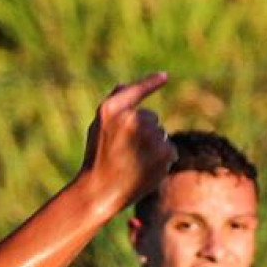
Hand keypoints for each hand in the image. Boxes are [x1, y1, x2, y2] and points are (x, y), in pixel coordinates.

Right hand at [78, 73, 173, 212]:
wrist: (101, 190)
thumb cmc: (97, 157)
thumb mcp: (98, 126)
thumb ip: (113, 105)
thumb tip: (125, 85)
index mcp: (113, 109)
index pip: (137, 91)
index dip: (151, 83)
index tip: (164, 76)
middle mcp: (132, 118)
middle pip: (151, 118)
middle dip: (144, 130)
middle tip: (126, 150)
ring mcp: (151, 135)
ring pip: (161, 134)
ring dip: (153, 145)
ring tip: (133, 161)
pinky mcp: (165, 151)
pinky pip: (169, 149)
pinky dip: (162, 158)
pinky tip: (145, 168)